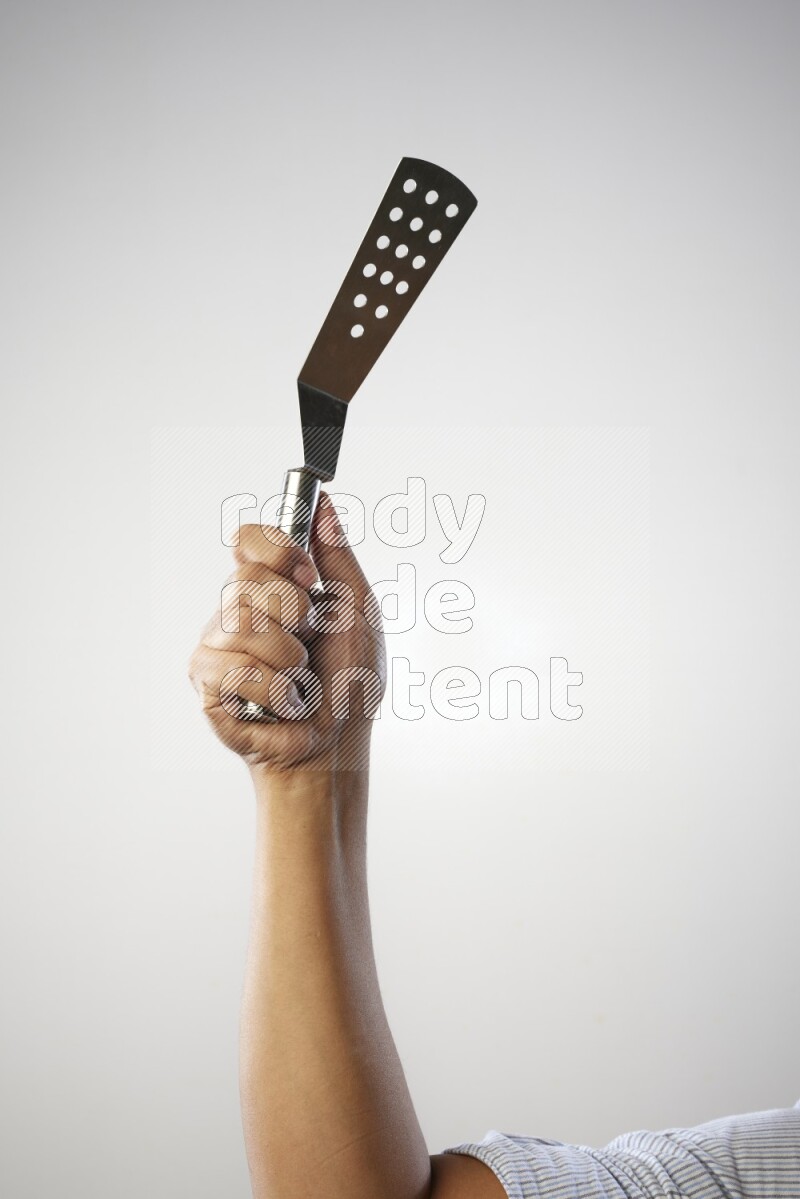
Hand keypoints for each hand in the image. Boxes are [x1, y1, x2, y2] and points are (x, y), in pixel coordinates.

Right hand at [189, 494, 385, 774]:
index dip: (275, 550)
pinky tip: (284, 703)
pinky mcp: (207, 686)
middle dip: (293, 613)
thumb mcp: (358, 613)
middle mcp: (235, 612)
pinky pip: (234, 669)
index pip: (247, 540)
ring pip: (239, 624)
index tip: (307, 575)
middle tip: (310, 642)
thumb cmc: (349, 684)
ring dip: (289, 658)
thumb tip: (325, 506)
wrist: (338, 745)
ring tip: (299, 679)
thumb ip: (338, 558)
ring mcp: (217, 648)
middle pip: (243, 580)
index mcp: (270, 590)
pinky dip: (275, 690)